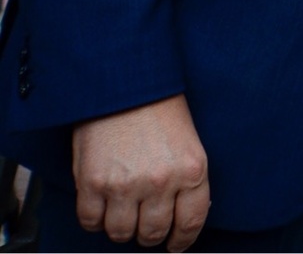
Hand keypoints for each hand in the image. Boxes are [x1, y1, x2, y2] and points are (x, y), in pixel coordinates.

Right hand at [72, 95, 210, 250]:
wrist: (124, 84)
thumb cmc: (158, 109)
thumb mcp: (188, 143)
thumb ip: (186, 180)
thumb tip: (181, 214)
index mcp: (192, 170)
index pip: (191, 223)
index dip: (182, 240)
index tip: (175, 245)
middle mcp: (161, 182)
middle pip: (153, 232)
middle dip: (149, 234)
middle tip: (145, 225)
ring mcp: (125, 185)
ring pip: (121, 233)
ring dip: (121, 228)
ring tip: (123, 212)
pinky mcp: (93, 184)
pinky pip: (91, 222)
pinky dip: (95, 220)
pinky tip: (102, 206)